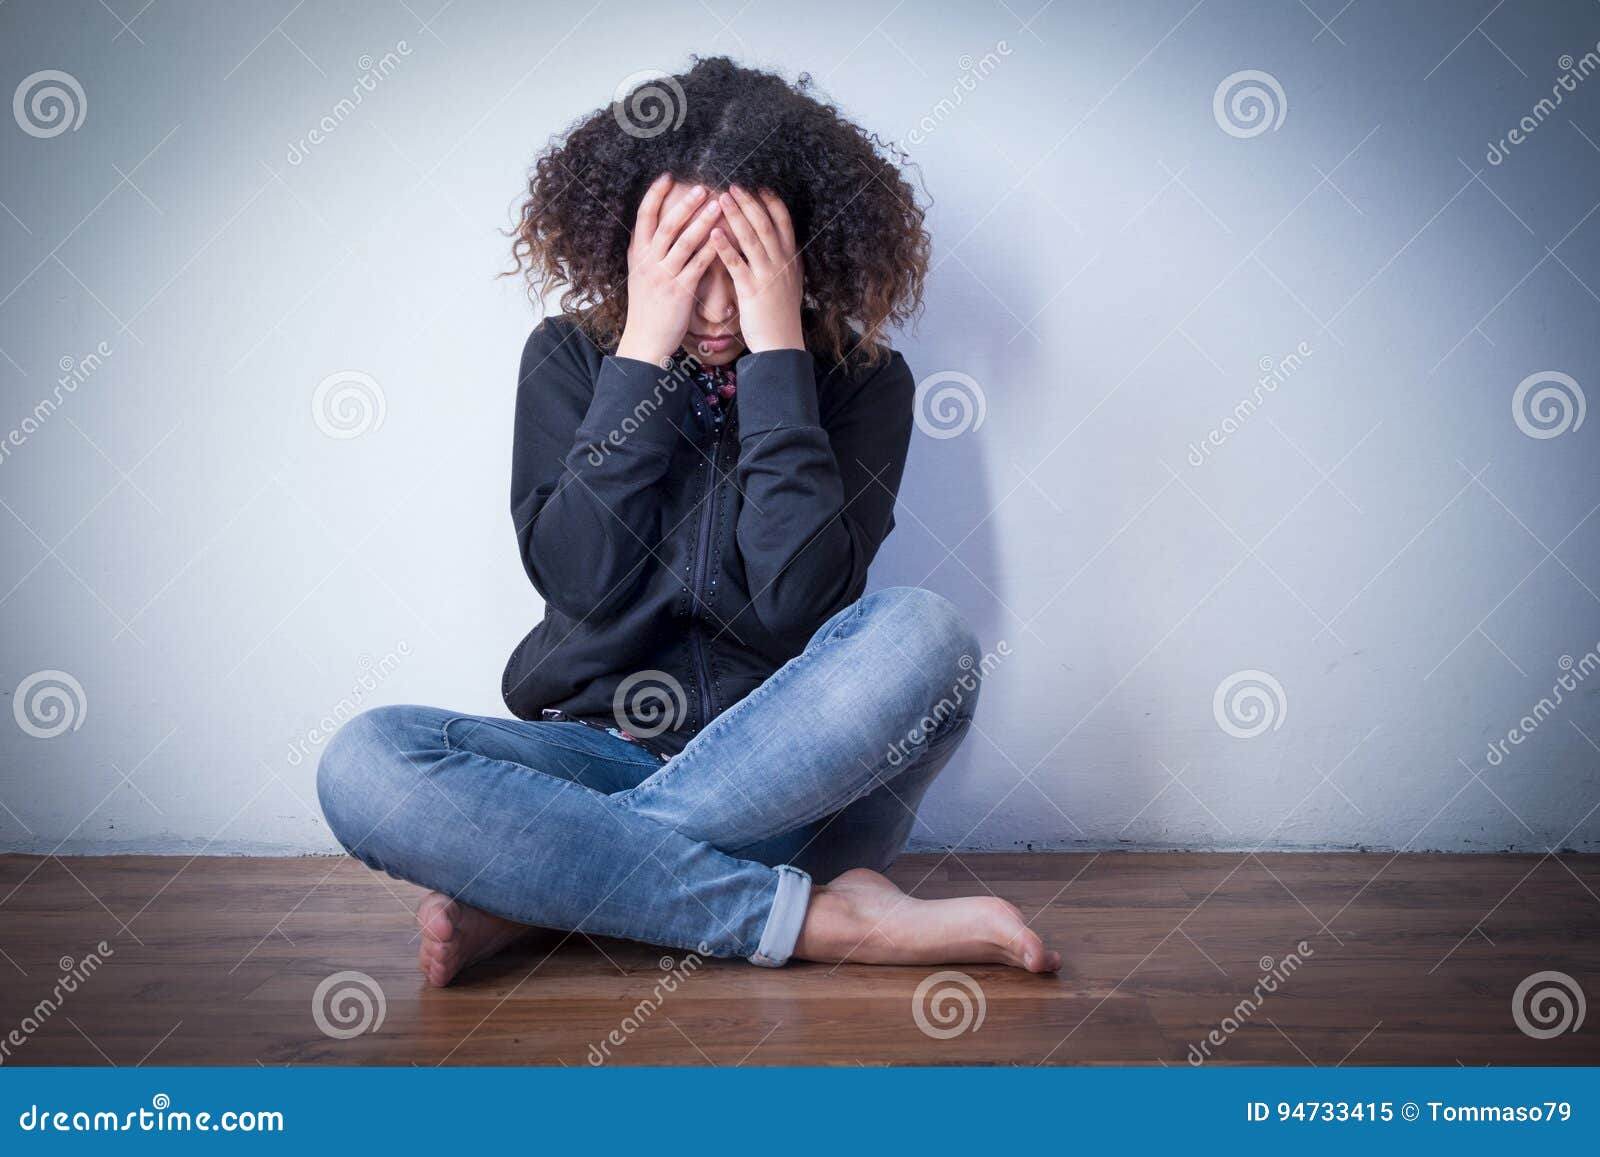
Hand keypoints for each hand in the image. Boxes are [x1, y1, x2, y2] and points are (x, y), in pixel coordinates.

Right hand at [615, 174, 723, 364]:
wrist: (645, 339)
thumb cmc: (646, 307)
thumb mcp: (638, 274)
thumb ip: (644, 250)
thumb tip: (648, 225)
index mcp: (638, 254)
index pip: (644, 216)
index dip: (654, 195)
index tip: (667, 176)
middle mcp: (648, 261)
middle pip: (667, 225)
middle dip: (684, 203)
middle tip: (701, 185)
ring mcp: (664, 275)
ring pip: (684, 242)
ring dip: (702, 221)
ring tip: (718, 204)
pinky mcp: (679, 290)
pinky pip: (698, 264)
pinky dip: (711, 249)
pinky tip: (724, 237)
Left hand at [709, 186, 804, 353]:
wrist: (781, 344)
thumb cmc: (781, 316)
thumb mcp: (790, 283)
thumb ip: (785, 261)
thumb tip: (781, 243)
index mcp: (791, 259)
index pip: (784, 223)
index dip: (772, 203)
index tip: (759, 186)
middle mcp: (781, 263)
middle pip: (766, 225)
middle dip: (750, 202)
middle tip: (734, 184)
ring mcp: (767, 276)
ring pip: (752, 239)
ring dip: (736, 216)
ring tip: (721, 198)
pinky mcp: (752, 290)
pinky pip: (737, 264)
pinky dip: (725, 247)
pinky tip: (713, 234)